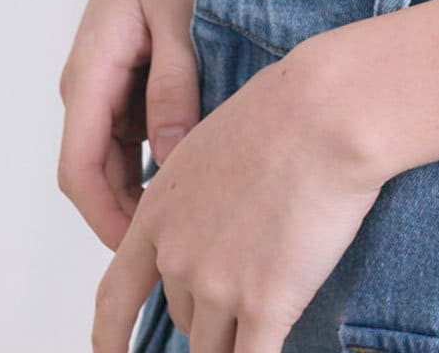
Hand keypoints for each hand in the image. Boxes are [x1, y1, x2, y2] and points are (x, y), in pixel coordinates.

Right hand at [57, 0, 218, 249]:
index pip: (81, 170)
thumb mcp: (180, 17)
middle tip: (182, 236)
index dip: (107, 218)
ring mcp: (112, 68)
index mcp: (91, 70)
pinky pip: (139, 115)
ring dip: (148, 176)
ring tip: (198, 202)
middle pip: (99, 167)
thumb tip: (171, 155)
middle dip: (131, 208)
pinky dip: (161, 141)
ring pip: (120, 145)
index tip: (142, 249)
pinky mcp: (134, 57)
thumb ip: (176, 87)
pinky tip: (202, 149)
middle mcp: (92, 76)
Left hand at [91, 37, 383, 351]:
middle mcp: (178, 256)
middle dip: (213, 312)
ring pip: (216, 347)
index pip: (115, 297)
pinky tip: (271, 345)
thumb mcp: (214, 144)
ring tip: (274, 305)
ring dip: (240, 338)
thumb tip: (211, 218)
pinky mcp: (266, 304)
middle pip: (184, 317)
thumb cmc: (287, 110)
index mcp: (159, 213)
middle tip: (254, 280)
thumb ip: (199, 196)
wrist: (328, 113)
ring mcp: (219, 285)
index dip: (110, 337)